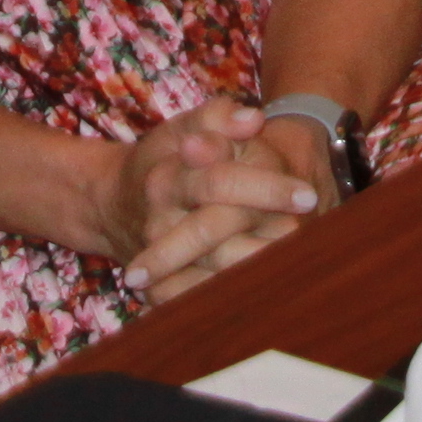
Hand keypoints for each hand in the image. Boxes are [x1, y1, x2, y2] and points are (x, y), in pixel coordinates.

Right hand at [87, 99, 318, 295]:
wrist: (114, 203)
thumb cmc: (164, 160)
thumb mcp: (182, 129)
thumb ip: (218, 117)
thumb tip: (253, 118)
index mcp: (167, 178)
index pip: (220, 181)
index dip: (265, 189)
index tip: (308, 195)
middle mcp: (159, 222)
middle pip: (213, 231)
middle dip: (264, 237)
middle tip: (308, 239)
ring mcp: (156, 260)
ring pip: (207, 274)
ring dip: (251, 276)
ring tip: (294, 273)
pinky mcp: (158, 289)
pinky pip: (195, 303)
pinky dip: (229, 304)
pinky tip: (266, 298)